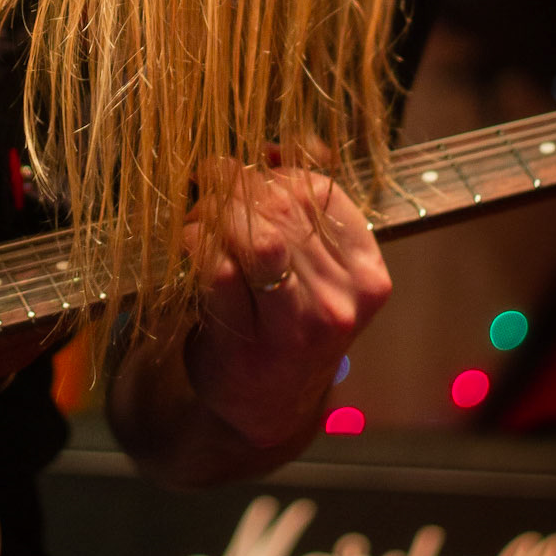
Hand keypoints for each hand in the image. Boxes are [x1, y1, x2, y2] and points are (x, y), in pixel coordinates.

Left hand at [181, 162, 390, 449]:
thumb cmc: (289, 325)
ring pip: (258, 236)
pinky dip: (197, 244)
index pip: (322, 194)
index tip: (248, 167)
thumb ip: (307, 214)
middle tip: (210, 179)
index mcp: (367, 275)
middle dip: (239, 185)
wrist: (266, 407)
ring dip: (217, 211)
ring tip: (200, 211)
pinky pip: (219, 271)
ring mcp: (298, 325)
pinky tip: (188, 242)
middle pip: (287, 210)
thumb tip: (275, 148)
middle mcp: (342, 300)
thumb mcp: (318, 273)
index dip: (276, 170)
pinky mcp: (250, 341)